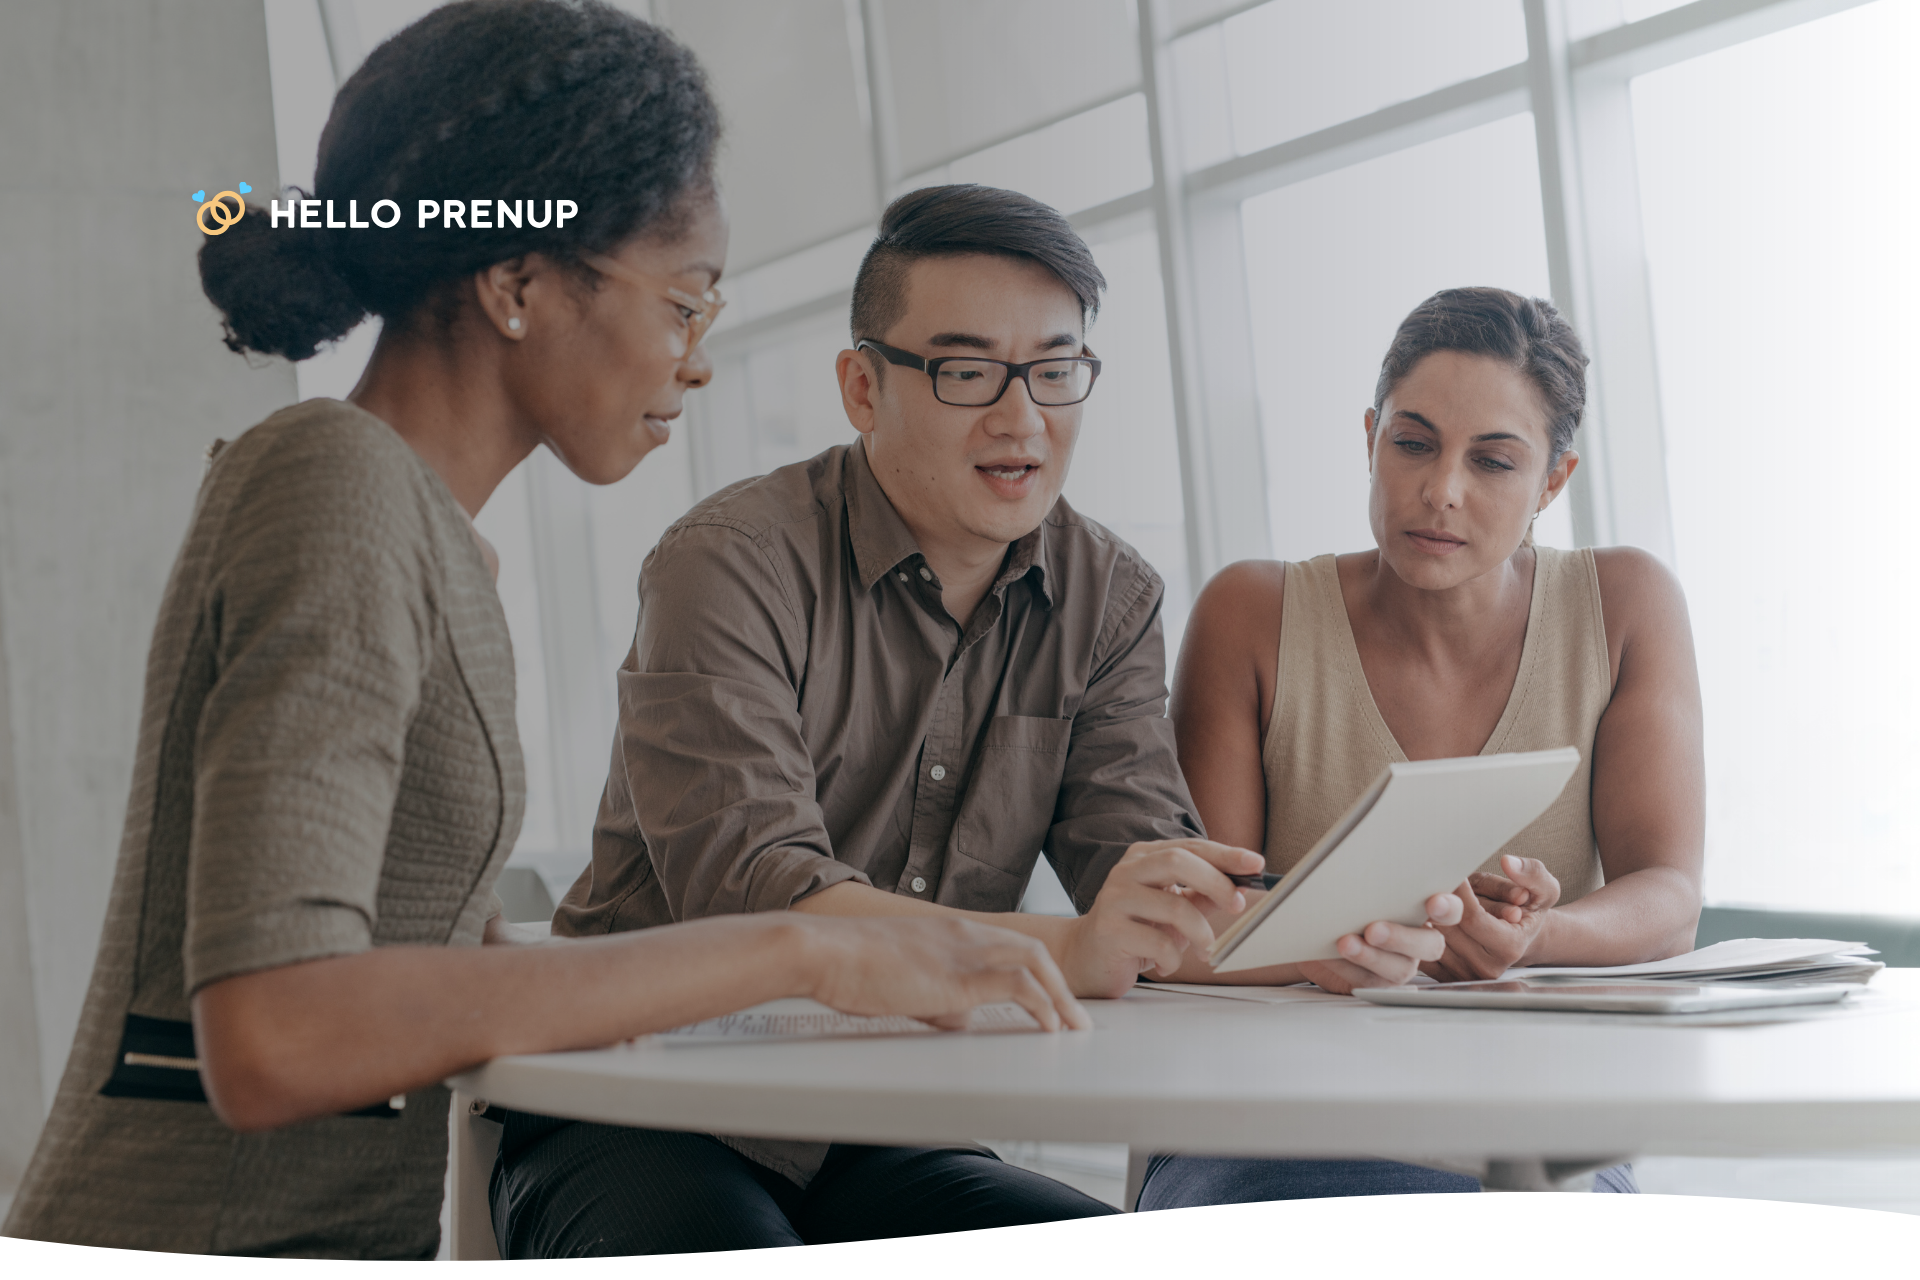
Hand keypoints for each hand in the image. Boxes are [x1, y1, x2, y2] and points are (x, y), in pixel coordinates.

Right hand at [798, 915, 1090, 1031]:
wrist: (821, 952)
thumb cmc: (849, 966)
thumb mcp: (902, 981)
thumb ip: (937, 997)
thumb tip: (962, 1019)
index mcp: (950, 931)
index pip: (1009, 945)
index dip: (1038, 971)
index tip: (1053, 996)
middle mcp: (963, 934)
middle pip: (1032, 950)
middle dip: (1060, 984)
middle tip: (1076, 1015)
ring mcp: (962, 953)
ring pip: (1033, 962)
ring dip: (1060, 996)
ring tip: (1073, 1025)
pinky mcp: (955, 977)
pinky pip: (1016, 985)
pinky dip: (1041, 1004)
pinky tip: (1048, 1026)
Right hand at [1060, 838, 1264, 997]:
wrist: (1086, 958)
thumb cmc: (1136, 931)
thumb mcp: (1174, 910)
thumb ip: (1203, 896)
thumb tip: (1243, 886)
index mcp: (1143, 858)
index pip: (1190, 847)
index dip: (1226, 854)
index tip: (1256, 864)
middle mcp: (1126, 871)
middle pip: (1178, 862)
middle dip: (1216, 882)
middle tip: (1238, 906)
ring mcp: (1114, 898)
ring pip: (1174, 906)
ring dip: (1201, 933)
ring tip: (1205, 950)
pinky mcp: (1109, 930)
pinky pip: (1159, 943)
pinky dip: (1173, 959)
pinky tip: (1165, 965)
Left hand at [1295, 892, 1463, 993]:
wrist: (1317, 926)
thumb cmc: (1346, 896)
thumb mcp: (1359, 881)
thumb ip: (1372, 876)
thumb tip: (1364, 854)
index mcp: (1421, 909)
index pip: (1450, 911)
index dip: (1448, 908)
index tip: (1434, 902)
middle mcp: (1418, 940)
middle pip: (1429, 946)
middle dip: (1402, 938)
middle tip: (1374, 929)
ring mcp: (1400, 964)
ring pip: (1398, 968)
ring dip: (1371, 956)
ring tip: (1345, 943)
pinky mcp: (1376, 983)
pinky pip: (1366, 981)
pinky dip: (1347, 967)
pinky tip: (1330, 954)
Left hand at [1424, 855, 1561, 981]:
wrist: (1520, 938)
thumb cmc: (1528, 911)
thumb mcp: (1544, 890)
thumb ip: (1533, 874)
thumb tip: (1509, 863)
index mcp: (1510, 947)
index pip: (1473, 917)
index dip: (1457, 892)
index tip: (1448, 872)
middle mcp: (1486, 966)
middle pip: (1448, 928)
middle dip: (1439, 901)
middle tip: (1431, 880)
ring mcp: (1463, 974)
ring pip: (1430, 938)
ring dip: (1424, 914)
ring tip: (1427, 897)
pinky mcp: (1444, 976)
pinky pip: (1419, 950)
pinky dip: (1416, 930)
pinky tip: (1420, 914)